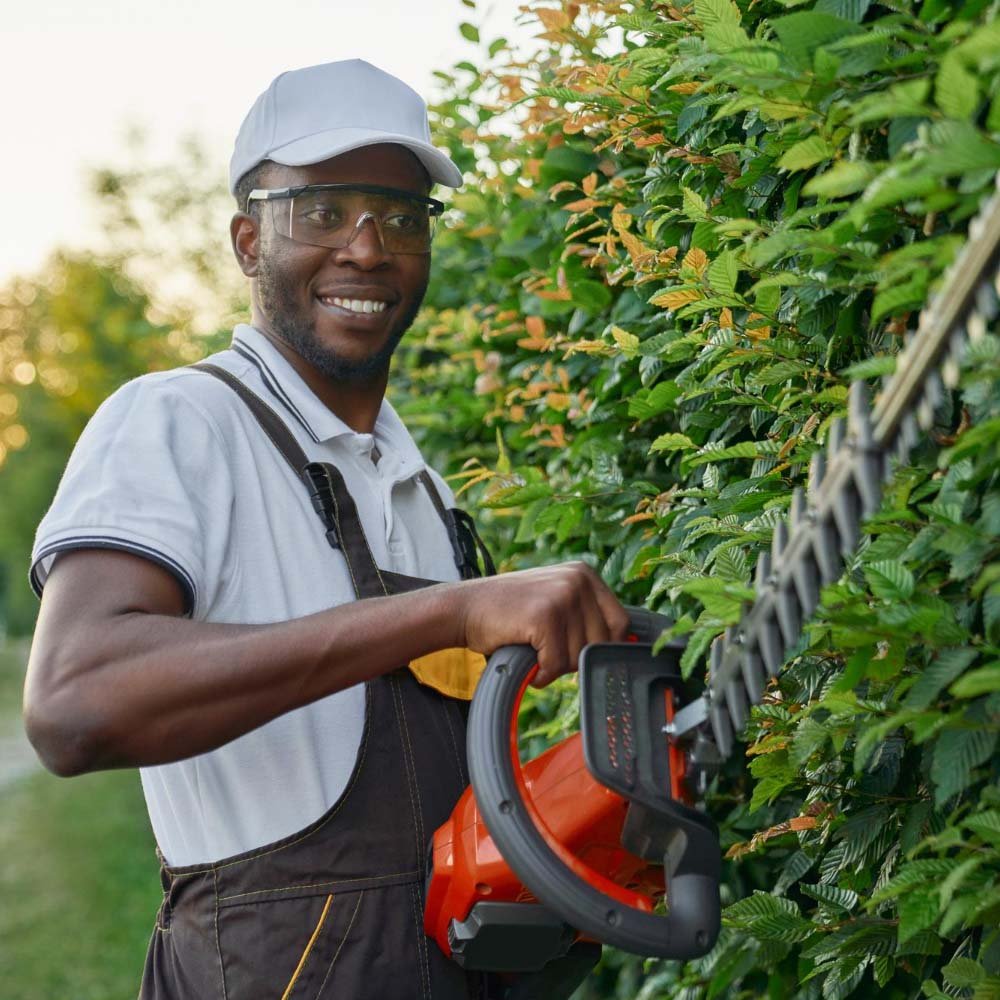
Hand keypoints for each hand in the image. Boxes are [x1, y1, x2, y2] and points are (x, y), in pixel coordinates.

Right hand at [455, 562, 629, 685]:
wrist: (464, 608)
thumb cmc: (510, 613)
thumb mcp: (556, 601)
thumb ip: (586, 615)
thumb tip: (626, 644)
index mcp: (585, 574)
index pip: (620, 623)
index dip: (600, 647)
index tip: (575, 651)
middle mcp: (578, 579)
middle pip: (602, 642)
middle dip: (575, 658)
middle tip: (547, 651)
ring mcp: (562, 595)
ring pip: (578, 656)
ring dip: (555, 666)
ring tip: (533, 650)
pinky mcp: (544, 615)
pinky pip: (556, 663)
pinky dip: (541, 672)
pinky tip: (527, 659)